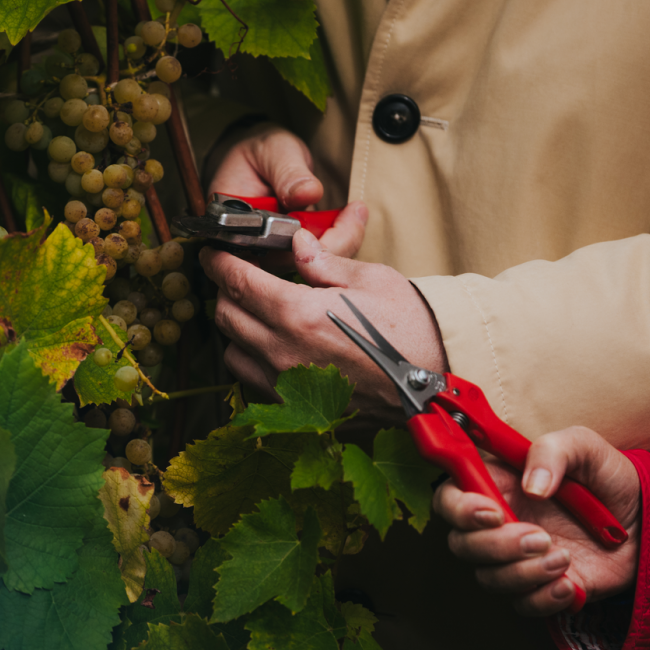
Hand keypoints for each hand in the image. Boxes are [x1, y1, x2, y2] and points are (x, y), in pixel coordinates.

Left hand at [201, 228, 445, 423]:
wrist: (435, 383)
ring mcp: (284, 383)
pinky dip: (250, 358)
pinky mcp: (293, 406)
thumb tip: (295, 244)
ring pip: (232, 350)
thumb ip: (323, 261)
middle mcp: (282, 352)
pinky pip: (250, 379)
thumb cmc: (410, 328)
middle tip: (240, 276)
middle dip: (227, 290)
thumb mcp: (369, 279)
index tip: (213, 253)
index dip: (219, 263)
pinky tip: (271, 345)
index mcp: (297, 314)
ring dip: (236, 327)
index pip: (237, 282)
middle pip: (226, 315)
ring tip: (257, 311)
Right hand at [209, 124, 366, 257]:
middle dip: (331, 243)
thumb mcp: (272, 151)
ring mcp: (270, 259)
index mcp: (231, 227)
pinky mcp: (290, 259)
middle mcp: (248, 251)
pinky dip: (341, 241)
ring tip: (356, 211)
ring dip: (341, 241)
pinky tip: (352, 218)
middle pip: (291, 267)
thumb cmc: (260, 152)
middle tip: (356, 211)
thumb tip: (308, 194)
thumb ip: (287, 171)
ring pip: (310, 270)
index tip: (333, 219)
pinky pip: (320, 263)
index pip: (265, 250)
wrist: (262, 160)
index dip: (301, 246)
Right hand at [433, 427, 641, 615]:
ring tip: (564, 558)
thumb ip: (553, 450)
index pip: (449, 498)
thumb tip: (532, 485)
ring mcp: (517, 558)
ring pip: (489, 578)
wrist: (648, 521)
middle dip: (497, 546)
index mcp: (498, 486)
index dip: (459, 509)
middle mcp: (499, 524)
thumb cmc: (610, 480)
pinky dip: (544, 598)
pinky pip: (522, 605)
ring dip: (525, 573)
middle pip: (462, 545)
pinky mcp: (540, 586)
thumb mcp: (586, 447)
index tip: (491, 512)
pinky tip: (571, 582)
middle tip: (540, 537)